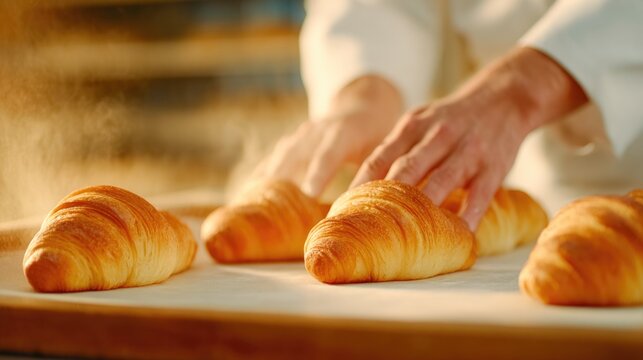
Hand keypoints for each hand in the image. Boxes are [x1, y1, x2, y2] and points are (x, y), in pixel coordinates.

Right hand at [254, 75, 402, 196]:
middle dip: (282, 181)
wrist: (360, 106)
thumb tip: (375, 207)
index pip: (329, 153)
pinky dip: (258, 181)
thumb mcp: (383, 148)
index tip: (309, 195)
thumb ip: (378, 173)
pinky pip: (270, 163)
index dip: (318, 173)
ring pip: (278, 160)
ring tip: (248, 206)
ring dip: (264, 182)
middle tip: (270, 208)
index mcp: (343, 132)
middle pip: (294, 156)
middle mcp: (316, 132)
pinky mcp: (288, 146)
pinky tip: (244, 199)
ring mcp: (298, 138)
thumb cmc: (376, 133)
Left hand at [351, 47, 587, 229]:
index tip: (343, 210)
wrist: (504, 97)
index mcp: (412, 126)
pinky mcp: (493, 167)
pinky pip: (479, 197)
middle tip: (366, 229)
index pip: (378, 158)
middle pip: (405, 171)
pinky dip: (466, 217)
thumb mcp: (419, 121)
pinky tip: (455, 236)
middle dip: (384, 201)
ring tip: (403, 239)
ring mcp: (467, 151)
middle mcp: (437, 136)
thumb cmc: (450, 119)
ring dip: (421, 211)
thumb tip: (363, 187)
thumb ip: (394, 149)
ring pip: (440, 183)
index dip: (359, 186)